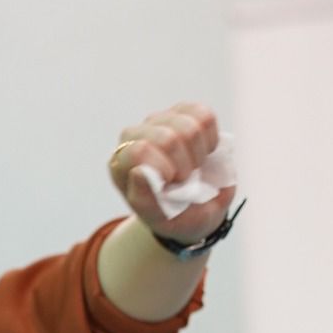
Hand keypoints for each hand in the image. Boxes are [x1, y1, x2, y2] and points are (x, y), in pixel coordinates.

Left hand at [108, 103, 236, 241]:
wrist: (195, 209)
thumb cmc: (174, 215)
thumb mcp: (159, 219)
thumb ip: (144, 200)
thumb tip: (138, 171)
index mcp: (122, 164)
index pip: (140, 150)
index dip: (165, 169)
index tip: (171, 184)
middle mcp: (136, 137)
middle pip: (168, 137)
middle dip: (186, 165)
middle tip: (184, 179)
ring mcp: (160, 121)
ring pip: (188, 125)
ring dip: (199, 154)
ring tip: (193, 167)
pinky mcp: (184, 113)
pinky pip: (204, 115)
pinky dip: (211, 138)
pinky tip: (203, 152)